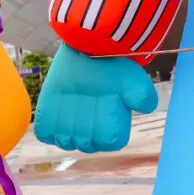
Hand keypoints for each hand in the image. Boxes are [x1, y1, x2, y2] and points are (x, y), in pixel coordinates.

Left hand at [34, 44, 156, 152]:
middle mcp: (89, 134)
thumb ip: (141, 94)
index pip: (110, 142)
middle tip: (89, 97)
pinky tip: (58, 106)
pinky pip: (46, 135)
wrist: (86, 50)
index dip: (109, 122)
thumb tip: (146, 106)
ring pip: (67, 141)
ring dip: (69, 124)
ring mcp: (67, 130)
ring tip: (73, 100)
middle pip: (87, 143)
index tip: (108, 101)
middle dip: (88, 122)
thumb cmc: (111, 66)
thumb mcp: (132, 78)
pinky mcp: (47, 122)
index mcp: (111, 129)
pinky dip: (50, 124)